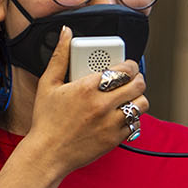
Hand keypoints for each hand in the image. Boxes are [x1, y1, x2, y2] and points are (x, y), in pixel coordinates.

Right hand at [23, 28, 149, 175]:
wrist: (48, 154)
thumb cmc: (46, 120)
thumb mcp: (48, 84)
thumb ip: (59, 56)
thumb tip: (66, 32)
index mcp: (88, 87)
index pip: (124, 69)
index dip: (130, 64)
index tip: (128, 65)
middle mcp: (102, 104)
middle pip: (137, 84)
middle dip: (138, 79)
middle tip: (132, 79)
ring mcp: (111, 123)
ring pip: (141, 104)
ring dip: (138, 98)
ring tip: (130, 97)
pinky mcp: (115, 139)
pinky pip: (135, 124)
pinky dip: (133, 118)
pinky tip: (123, 115)